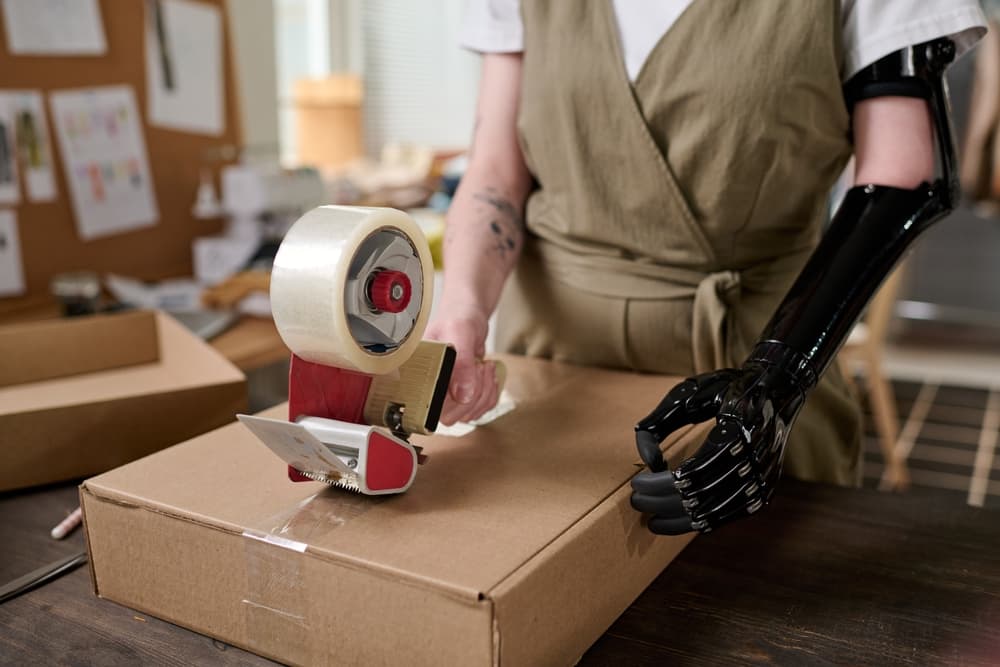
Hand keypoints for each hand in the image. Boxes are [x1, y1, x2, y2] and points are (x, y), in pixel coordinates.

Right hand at [425, 303, 500, 425]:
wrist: (468, 317)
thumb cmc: (457, 319)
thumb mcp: (459, 334)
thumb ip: (461, 364)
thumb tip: (463, 396)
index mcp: (417, 375)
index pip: (429, 407)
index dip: (452, 399)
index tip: (467, 374)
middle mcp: (428, 389)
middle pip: (451, 416)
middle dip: (474, 392)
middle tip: (478, 367)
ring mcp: (445, 396)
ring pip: (468, 415)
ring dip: (484, 391)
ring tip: (482, 366)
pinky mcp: (461, 398)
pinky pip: (480, 409)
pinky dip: (490, 393)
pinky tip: (486, 374)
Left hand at [629, 344, 812, 534]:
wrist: (779, 389)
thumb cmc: (727, 389)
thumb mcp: (687, 394)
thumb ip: (658, 422)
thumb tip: (646, 461)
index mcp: (736, 430)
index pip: (692, 472)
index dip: (660, 484)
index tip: (636, 484)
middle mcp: (755, 458)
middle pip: (701, 495)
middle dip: (662, 502)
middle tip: (637, 502)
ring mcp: (763, 478)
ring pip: (715, 512)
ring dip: (679, 519)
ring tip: (652, 517)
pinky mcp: (766, 489)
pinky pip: (731, 515)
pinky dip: (703, 522)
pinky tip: (680, 520)